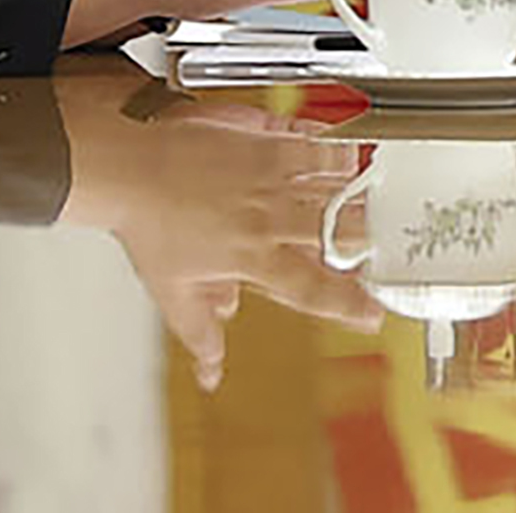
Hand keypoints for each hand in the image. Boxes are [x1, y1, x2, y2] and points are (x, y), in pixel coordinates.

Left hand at [52, 78, 379, 384]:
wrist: (129, 168)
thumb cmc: (148, 223)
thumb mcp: (171, 292)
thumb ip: (201, 335)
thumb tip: (210, 374)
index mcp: (253, 258)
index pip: (312, 289)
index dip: (348, 305)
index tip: (372, 316)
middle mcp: (271, 219)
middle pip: (340, 233)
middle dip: (368, 241)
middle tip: (386, 245)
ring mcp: (273, 178)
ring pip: (336, 186)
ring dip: (359, 194)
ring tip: (377, 197)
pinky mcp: (268, 143)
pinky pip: (317, 144)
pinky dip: (337, 149)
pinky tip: (348, 151)